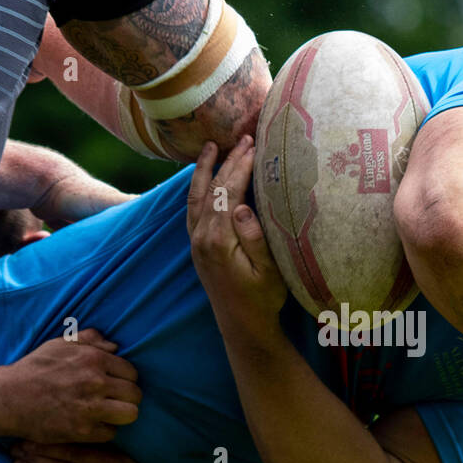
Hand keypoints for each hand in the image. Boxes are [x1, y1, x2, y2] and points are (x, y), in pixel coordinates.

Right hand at [0, 329, 140, 442]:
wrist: (7, 398)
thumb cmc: (33, 369)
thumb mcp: (59, 344)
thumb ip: (89, 339)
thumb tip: (115, 345)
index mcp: (93, 359)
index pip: (132, 372)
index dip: (125, 379)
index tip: (114, 385)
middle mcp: (96, 382)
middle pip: (136, 394)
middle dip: (127, 398)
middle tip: (113, 401)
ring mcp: (90, 408)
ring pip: (130, 414)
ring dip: (121, 415)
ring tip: (108, 414)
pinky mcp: (82, 430)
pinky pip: (111, 433)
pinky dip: (103, 431)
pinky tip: (91, 425)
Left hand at [187, 136, 287, 327]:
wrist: (242, 325)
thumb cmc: (263, 299)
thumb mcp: (269, 271)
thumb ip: (255, 238)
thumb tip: (241, 206)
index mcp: (219, 239)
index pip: (228, 191)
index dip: (241, 166)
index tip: (254, 144)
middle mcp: (202, 237)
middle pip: (212, 188)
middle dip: (227, 160)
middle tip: (243, 138)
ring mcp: (196, 241)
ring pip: (195, 196)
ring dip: (204, 169)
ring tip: (211, 146)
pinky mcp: (197, 246)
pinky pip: (192, 208)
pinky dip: (197, 187)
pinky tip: (203, 177)